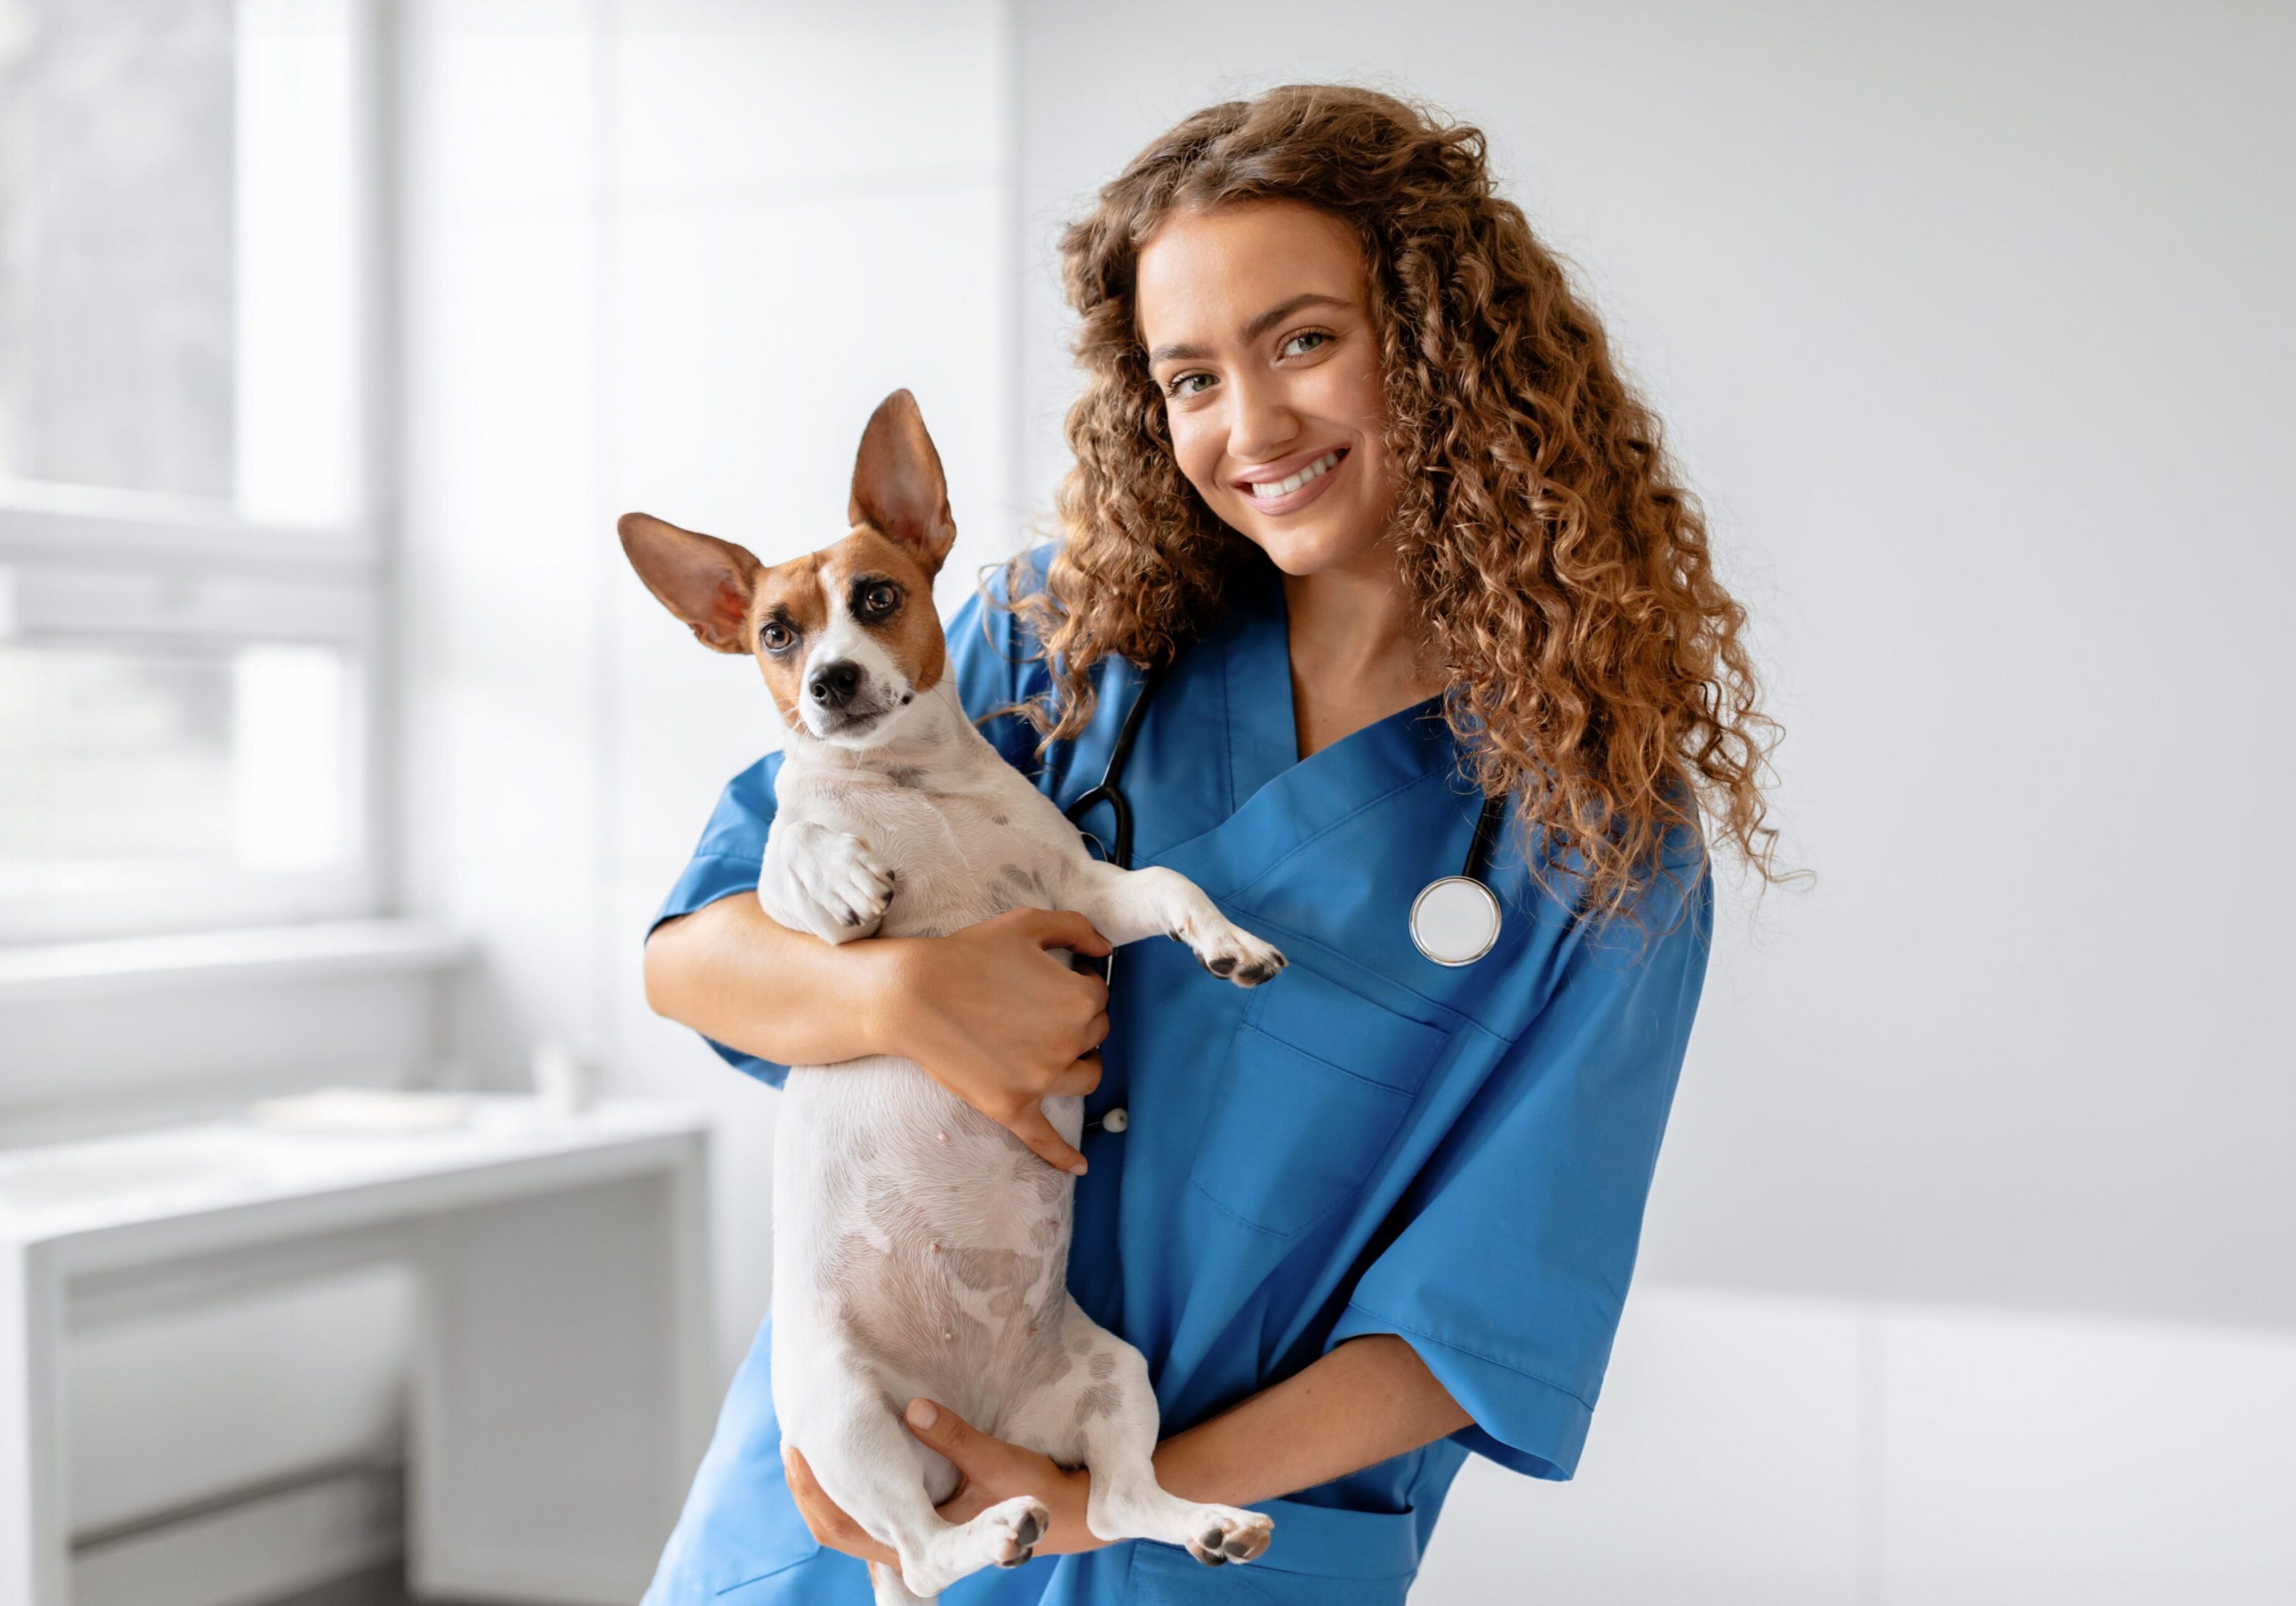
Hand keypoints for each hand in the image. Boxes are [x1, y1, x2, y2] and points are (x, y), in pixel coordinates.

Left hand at [783, 1398, 1105, 1566]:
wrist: (1064, 1516)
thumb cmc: (1032, 1492)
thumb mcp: (994, 1462)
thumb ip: (953, 1438)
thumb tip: (911, 1408)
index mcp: (916, 1541)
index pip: (844, 1523)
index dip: (815, 1487)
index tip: (799, 1446)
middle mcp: (906, 1544)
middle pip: (836, 1525)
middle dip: (811, 1486)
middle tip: (794, 1439)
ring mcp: (912, 1535)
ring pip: (849, 1523)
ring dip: (826, 1488)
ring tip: (809, 1443)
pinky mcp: (921, 1523)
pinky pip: (869, 1514)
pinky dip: (850, 1488)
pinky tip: (847, 1456)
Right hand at [875, 908, 1113, 1173]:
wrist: (912, 994)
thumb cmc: (967, 954)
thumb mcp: (1027, 923)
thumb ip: (1077, 928)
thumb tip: (1106, 948)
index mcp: (1078, 998)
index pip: (1099, 994)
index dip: (1078, 982)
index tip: (1056, 979)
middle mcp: (1069, 1042)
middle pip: (1095, 1034)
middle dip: (1077, 1019)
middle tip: (1041, 1007)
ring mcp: (1041, 1080)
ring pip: (1086, 1077)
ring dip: (1080, 1064)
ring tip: (1058, 1051)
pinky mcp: (1012, 1106)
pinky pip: (1046, 1139)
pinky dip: (1064, 1155)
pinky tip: (1080, 1165)